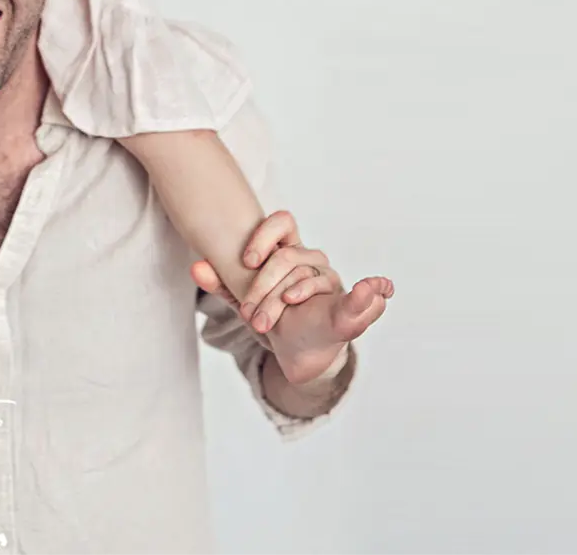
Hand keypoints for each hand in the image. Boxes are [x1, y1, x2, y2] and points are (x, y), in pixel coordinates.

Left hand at [192, 210, 395, 385]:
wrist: (295, 354)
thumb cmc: (273, 318)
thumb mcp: (243, 301)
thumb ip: (222, 284)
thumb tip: (196, 266)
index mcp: (289, 252)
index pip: (282, 222)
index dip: (264, 235)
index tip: (246, 261)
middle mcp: (312, 261)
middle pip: (286, 256)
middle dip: (262, 286)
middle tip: (248, 315)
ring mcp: (331, 283)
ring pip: (305, 280)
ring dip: (283, 301)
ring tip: (267, 323)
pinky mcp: (348, 310)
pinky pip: (360, 299)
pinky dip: (373, 291)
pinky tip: (379, 288)